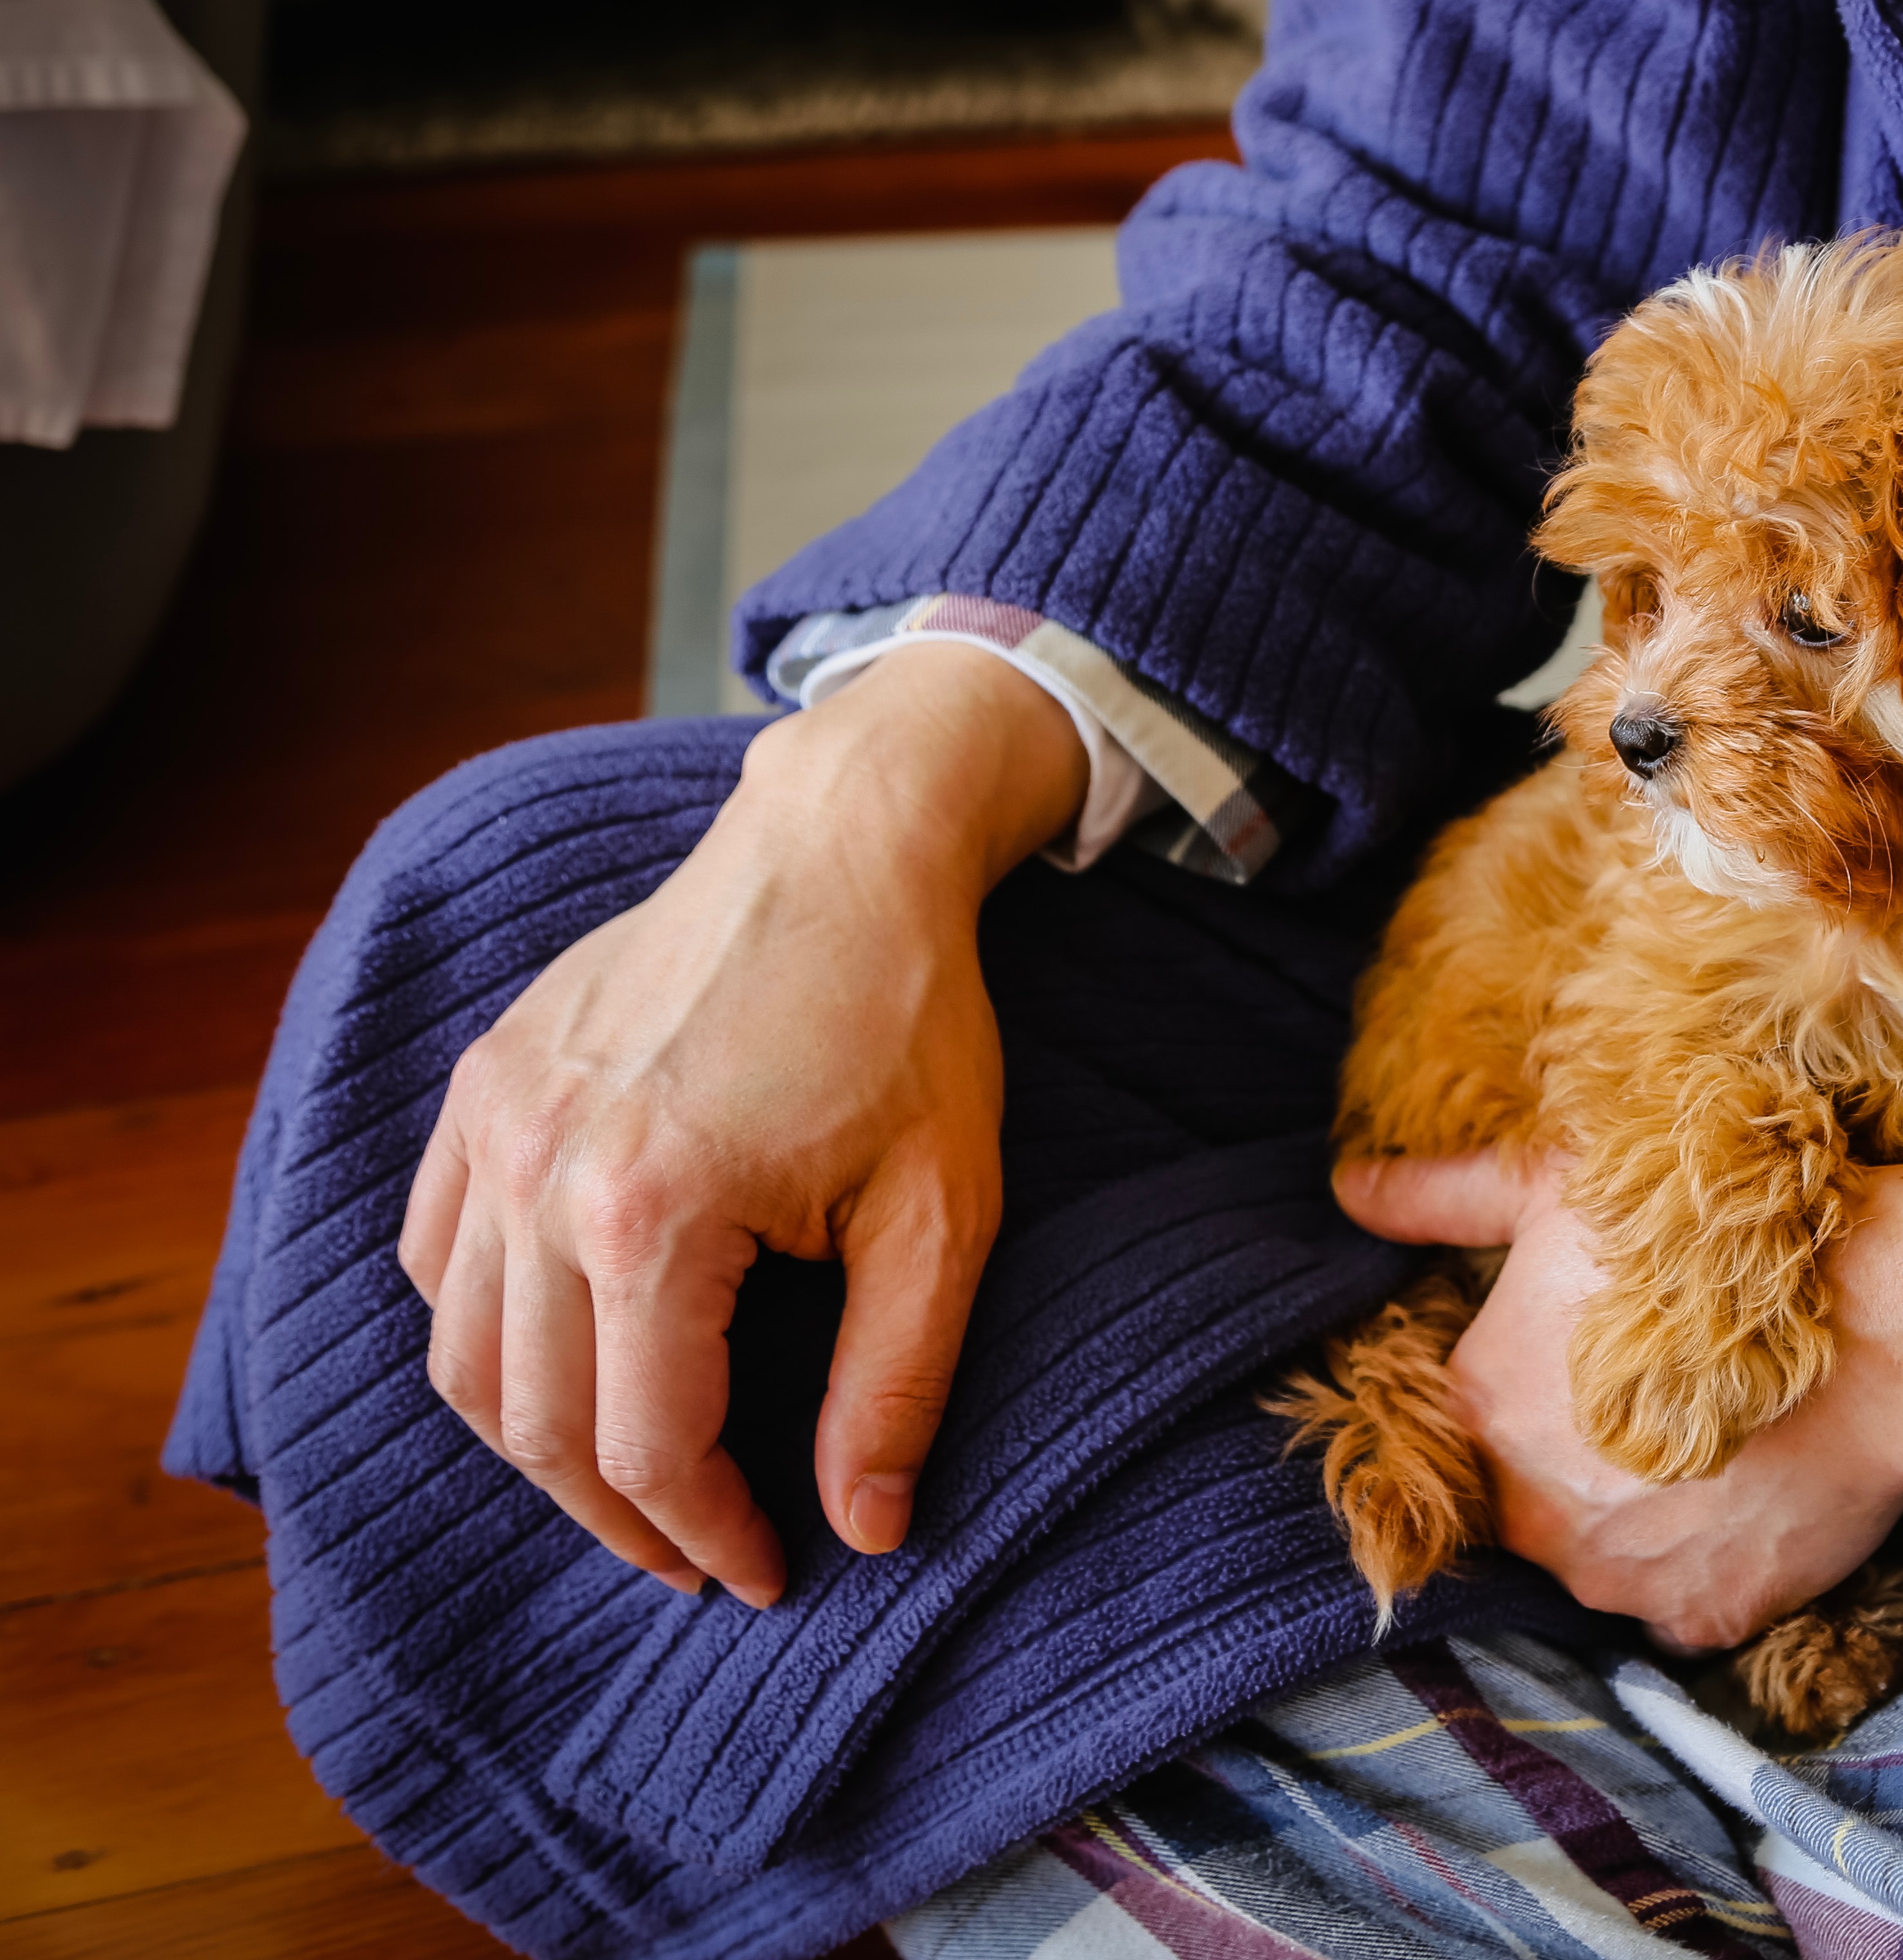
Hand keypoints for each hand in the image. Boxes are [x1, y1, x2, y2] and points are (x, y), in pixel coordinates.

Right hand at [398, 644, 1088, 1604]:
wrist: (844, 848)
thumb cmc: (910, 1021)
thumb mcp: (944, 1210)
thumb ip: (896, 1382)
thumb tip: (867, 1531)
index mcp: (652, 1212)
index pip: (649, 1447)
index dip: (712, 1535)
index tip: (775, 1574)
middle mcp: (541, 1173)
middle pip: (541, 1423)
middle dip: (624, 1520)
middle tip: (705, 1558)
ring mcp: (495, 1121)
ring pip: (467, 1357)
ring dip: (543, 1446)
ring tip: (637, 1486)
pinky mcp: (484, 1082)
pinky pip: (438, 1255)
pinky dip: (484, 1336)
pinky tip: (566, 1363)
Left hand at [1336, 1149, 1902, 1649]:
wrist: (1880, 1319)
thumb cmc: (1710, 1235)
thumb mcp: (1557, 1186)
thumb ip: (1440, 1196)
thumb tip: (1346, 1186)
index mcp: (1478, 1409)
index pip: (1468, 1418)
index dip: (1531, 1381)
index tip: (1590, 1351)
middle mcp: (1530, 1514)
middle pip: (1530, 1495)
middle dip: (1580, 1455)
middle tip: (1657, 1392)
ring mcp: (1619, 1580)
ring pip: (1604, 1557)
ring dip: (1641, 1516)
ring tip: (1715, 1441)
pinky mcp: (1704, 1617)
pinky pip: (1681, 1605)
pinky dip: (1705, 1564)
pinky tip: (1748, 1495)